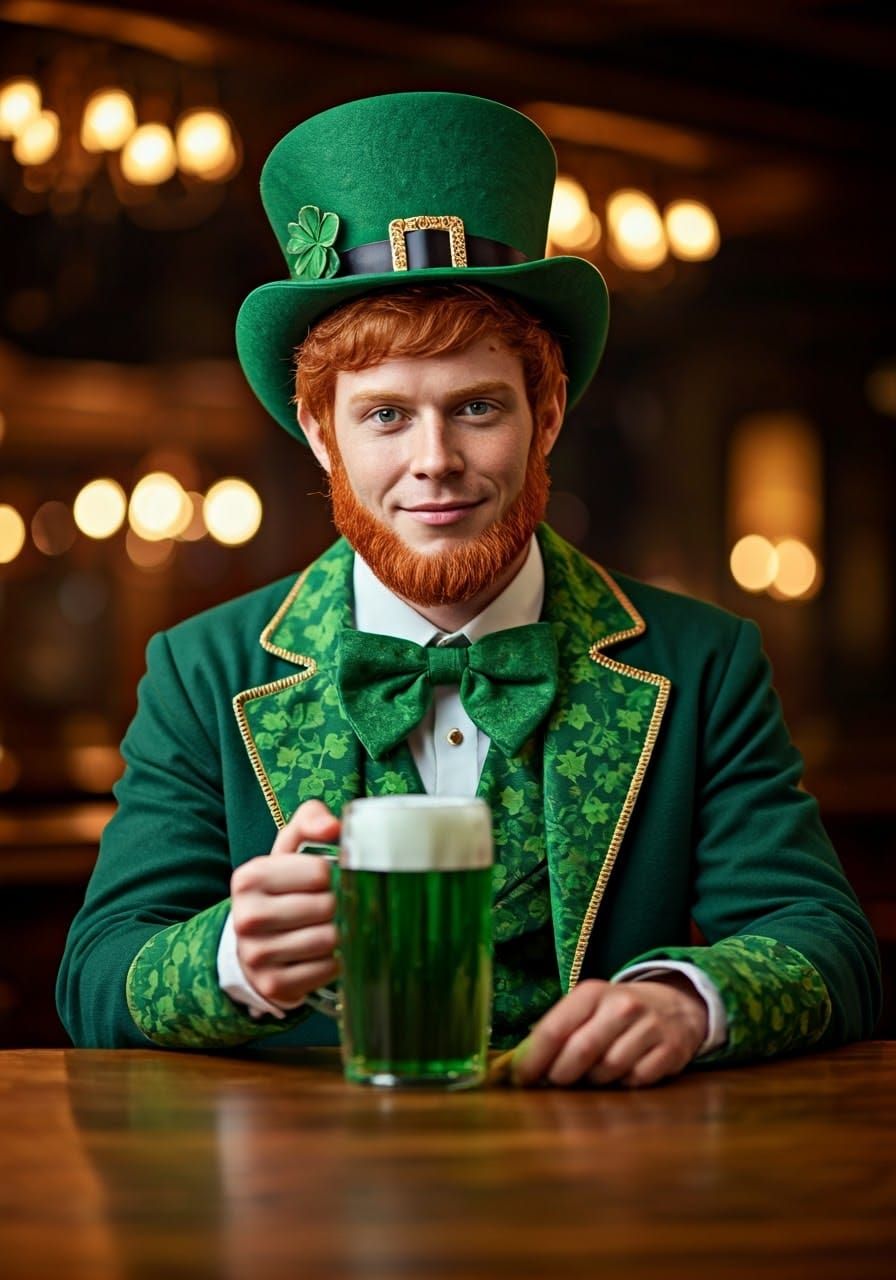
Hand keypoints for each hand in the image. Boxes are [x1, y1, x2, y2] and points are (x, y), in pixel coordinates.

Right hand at [230, 799, 340, 1008]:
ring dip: (340, 933)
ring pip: (328, 940)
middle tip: (333, 905)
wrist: (256, 942)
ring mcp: (257, 955)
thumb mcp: (290, 849)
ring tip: (330, 927)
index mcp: (249, 878)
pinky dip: (334, 961)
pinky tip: (323, 953)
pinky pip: (326, 970)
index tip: (327, 879)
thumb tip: (333, 827)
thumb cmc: (283, 888)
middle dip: (338, 905)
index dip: (333, 874)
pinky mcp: (273, 985)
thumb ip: (310, 821)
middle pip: (326, 906)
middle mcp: (247, 917)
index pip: (319, 871)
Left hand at [510, 974, 707, 1087]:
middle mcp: (622, 1006)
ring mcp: (649, 1027)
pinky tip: (622, 1074)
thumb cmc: (616, 1013)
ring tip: (592, 1073)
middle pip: (580, 1051)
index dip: (533, 1058)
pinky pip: (636, 1080)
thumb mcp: (587, 1009)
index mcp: (592, 993)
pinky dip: (624, 1084)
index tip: (520, 1078)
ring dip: (594, 1080)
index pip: (554, 1029)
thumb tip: (521, 1065)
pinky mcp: (670, 1050)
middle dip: (561, 1074)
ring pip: (608, 1070)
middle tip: (554, 1082)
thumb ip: (558, 1032)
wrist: (676, 1005)